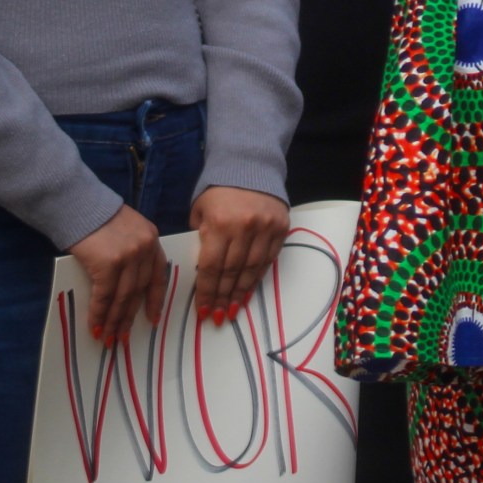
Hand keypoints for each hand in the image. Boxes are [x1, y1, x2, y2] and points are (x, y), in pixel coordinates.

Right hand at [68, 203, 167, 343]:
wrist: (77, 205)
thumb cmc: (96, 219)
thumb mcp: (125, 231)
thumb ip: (131, 253)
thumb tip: (124, 287)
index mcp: (152, 240)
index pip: (159, 275)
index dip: (155, 300)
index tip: (152, 318)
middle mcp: (146, 248)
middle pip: (140, 290)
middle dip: (130, 317)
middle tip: (122, 336)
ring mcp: (129, 256)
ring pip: (124, 297)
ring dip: (114, 320)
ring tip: (108, 337)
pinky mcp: (108, 263)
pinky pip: (105, 296)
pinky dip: (99, 313)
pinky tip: (95, 326)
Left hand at [189, 186, 290, 322]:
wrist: (250, 165)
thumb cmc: (218, 191)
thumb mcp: (200, 211)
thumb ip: (201, 237)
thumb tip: (203, 268)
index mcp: (219, 224)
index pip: (212, 267)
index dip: (208, 292)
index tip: (204, 310)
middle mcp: (244, 228)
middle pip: (232, 271)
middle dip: (223, 297)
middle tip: (218, 316)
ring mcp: (266, 228)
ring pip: (253, 268)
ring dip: (242, 292)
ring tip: (234, 309)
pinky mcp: (281, 227)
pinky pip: (269, 258)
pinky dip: (258, 276)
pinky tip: (249, 289)